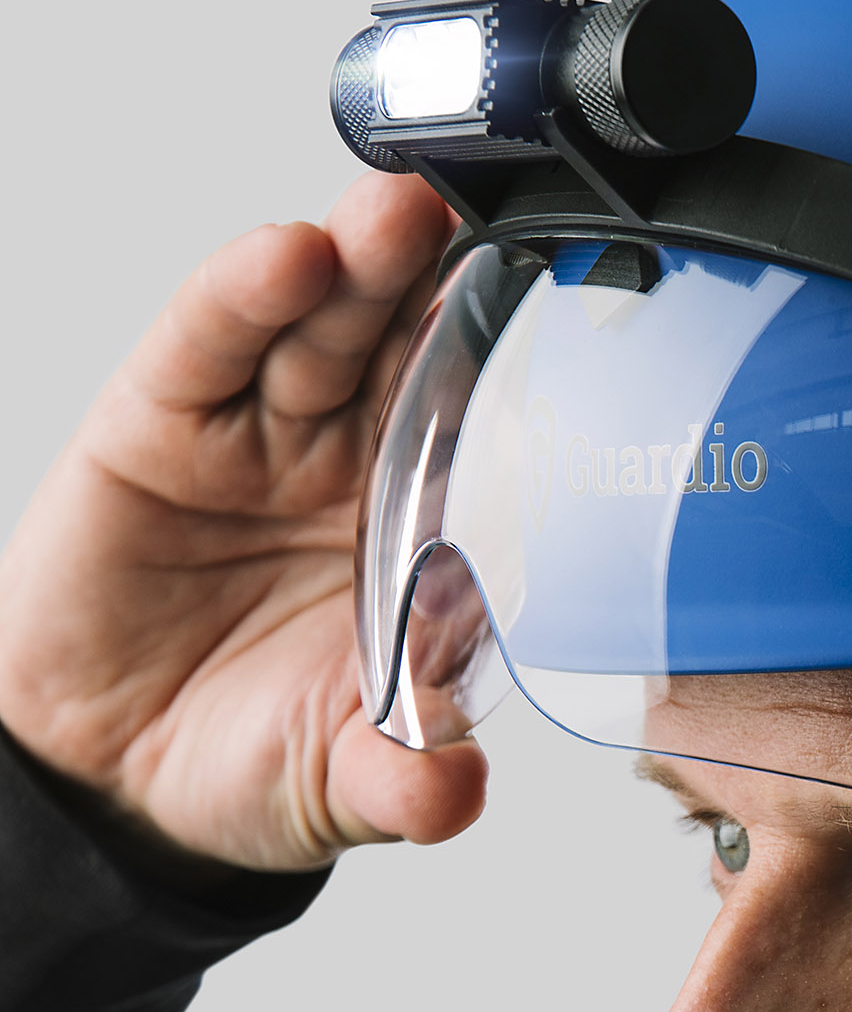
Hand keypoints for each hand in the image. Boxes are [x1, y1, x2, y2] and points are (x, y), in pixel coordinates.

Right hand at [0, 174, 488, 872]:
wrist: (102, 774)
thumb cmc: (249, 757)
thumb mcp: (335, 782)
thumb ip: (397, 780)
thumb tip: (452, 793)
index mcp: (432, 531)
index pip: (496, 436)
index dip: (535, 378)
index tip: (589, 322)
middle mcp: (360, 459)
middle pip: (420, 349)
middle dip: (456, 283)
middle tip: (505, 226)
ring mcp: (266, 429)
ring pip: (327, 324)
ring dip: (364, 262)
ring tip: (399, 218)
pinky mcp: (163, 415)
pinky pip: (210, 340)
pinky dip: (245, 292)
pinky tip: (286, 256)